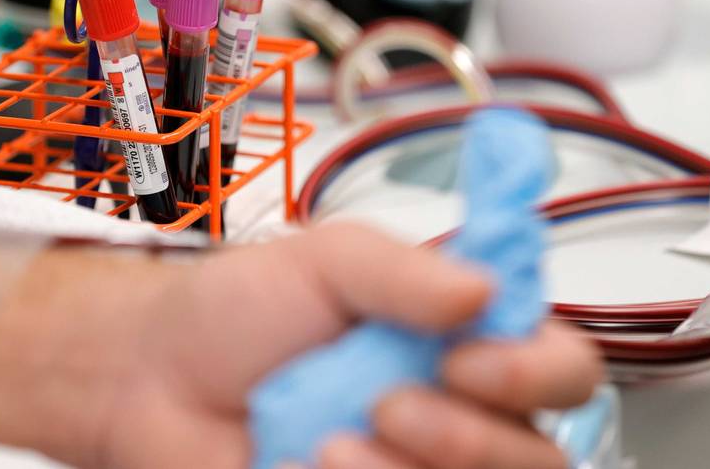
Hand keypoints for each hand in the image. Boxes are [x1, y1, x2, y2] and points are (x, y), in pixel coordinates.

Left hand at [0, 223, 603, 468]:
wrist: (148, 381)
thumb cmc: (236, 312)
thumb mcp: (322, 261)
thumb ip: (405, 271)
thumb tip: (487, 288)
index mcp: (462, 345)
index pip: (561, 372)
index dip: (537, 374)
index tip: (468, 358)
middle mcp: (454, 420)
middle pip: (539, 462)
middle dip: (467, 440)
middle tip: (386, 403)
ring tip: (327, 445)